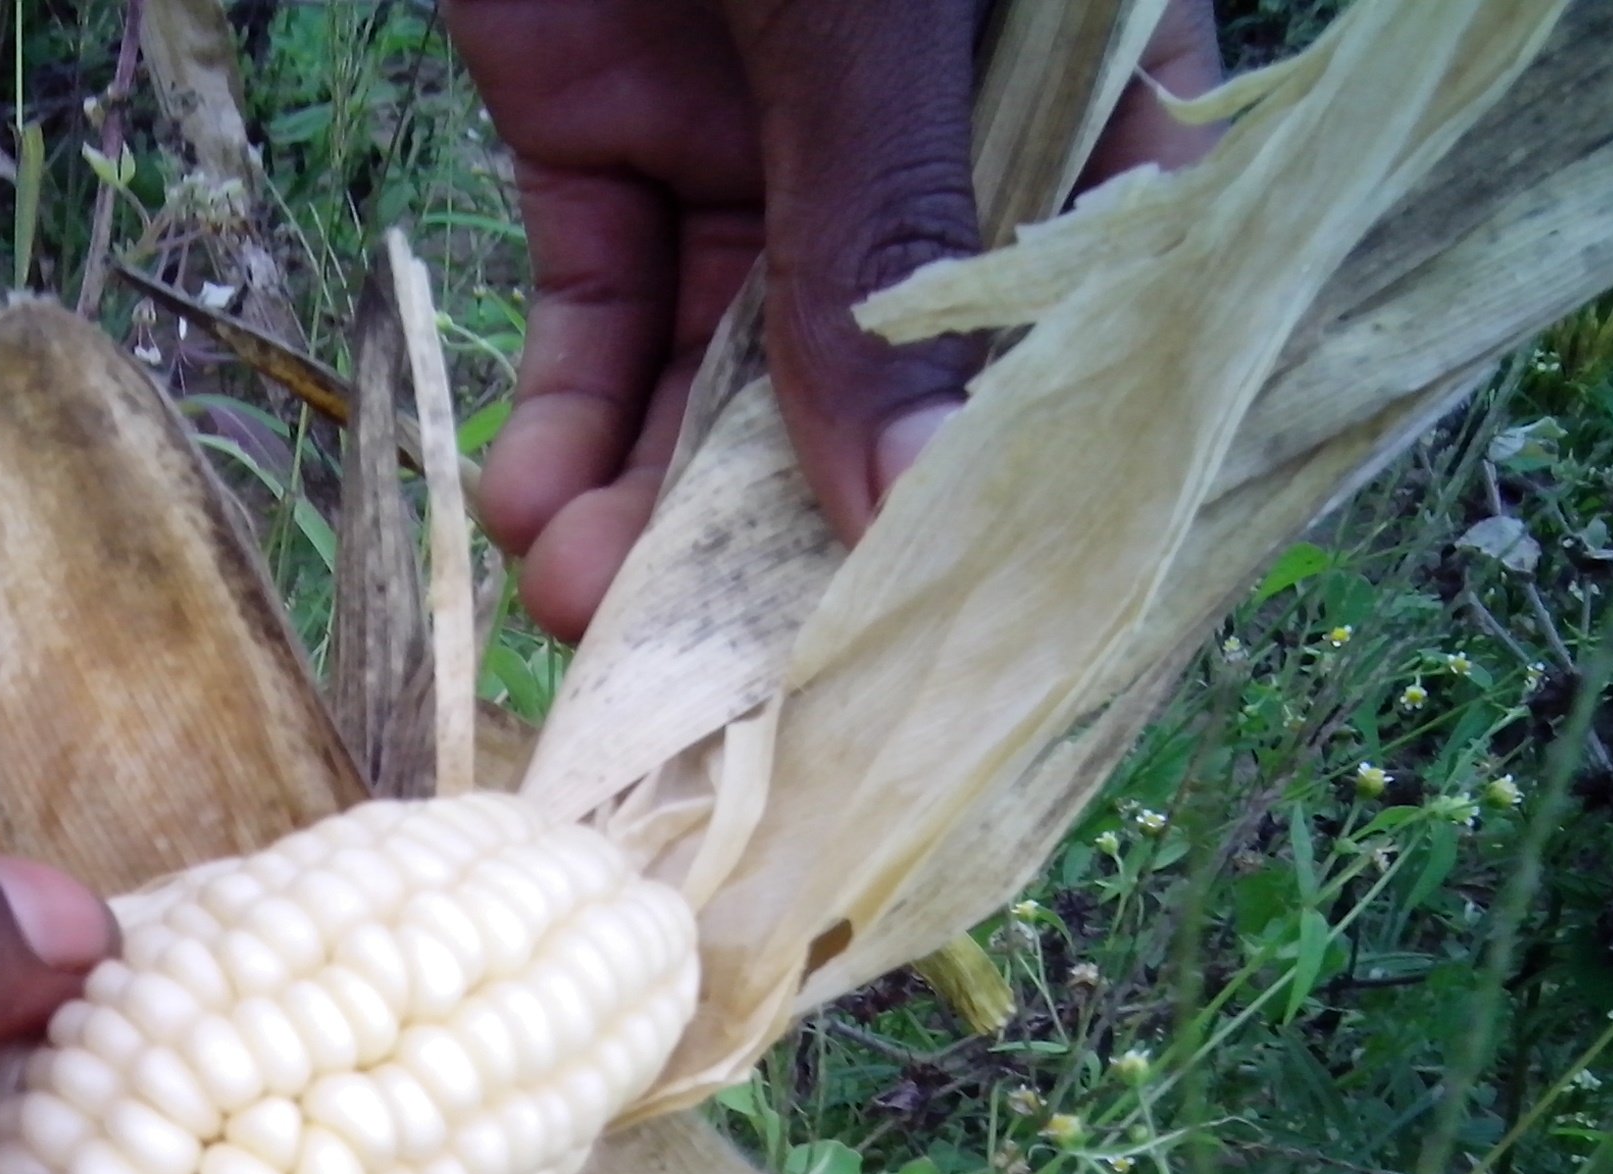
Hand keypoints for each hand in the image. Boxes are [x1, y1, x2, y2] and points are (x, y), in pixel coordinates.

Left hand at [452, 0, 1219, 638]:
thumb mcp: (849, 4)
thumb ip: (877, 230)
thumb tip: (922, 502)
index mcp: (1066, 74)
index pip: (1083, 313)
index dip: (1023, 484)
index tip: (954, 638)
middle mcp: (928, 129)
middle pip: (881, 379)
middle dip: (785, 531)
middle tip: (703, 667)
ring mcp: (764, 130)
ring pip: (724, 370)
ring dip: (652, 502)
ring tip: (584, 605)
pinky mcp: (605, 128)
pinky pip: (598, 305)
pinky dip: (560, 411)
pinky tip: (528, 501)